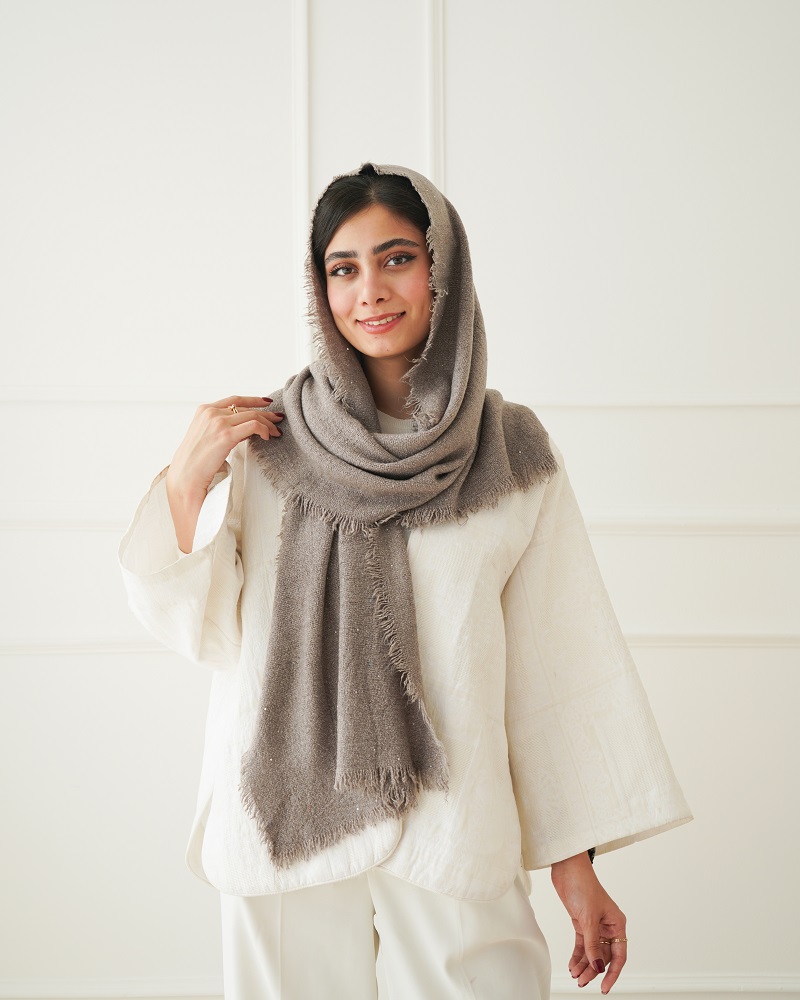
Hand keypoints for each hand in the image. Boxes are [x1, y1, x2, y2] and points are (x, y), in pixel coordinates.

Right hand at [166, 395, 282, 552]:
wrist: (186, 475)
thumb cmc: (196, 461)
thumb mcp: (208, 436)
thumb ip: (224, 427)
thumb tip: (247, 427)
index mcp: (204, 410)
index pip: (234, 400)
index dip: (253, 400)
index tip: (266, 402)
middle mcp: (211, 412)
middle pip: (246, 408)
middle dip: (266, 414)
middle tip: (278, 418)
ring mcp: (218, 422)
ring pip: (252, 416)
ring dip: (268, 423)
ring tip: (276, 431)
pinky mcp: (226, 434)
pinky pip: (253, 426)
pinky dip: (264, 430)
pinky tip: (267, 437)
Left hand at [551, 852, 626, 993]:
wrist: (567, 869)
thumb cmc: (583, 886)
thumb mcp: (588, 918)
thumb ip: (592, 945)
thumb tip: (596, 967)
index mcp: (617, 924)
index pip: (618, 956)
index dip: (612, 973)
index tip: (605, 987)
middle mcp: (607, 927)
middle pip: (603, 956)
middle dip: (593, 970)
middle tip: (582, 982)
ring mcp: (595, 925)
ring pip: (592, 952)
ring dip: (584, 965)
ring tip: (575, 976)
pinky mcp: (582, 923)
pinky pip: (582, 945)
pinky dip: (577, 956)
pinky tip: (572, 965)